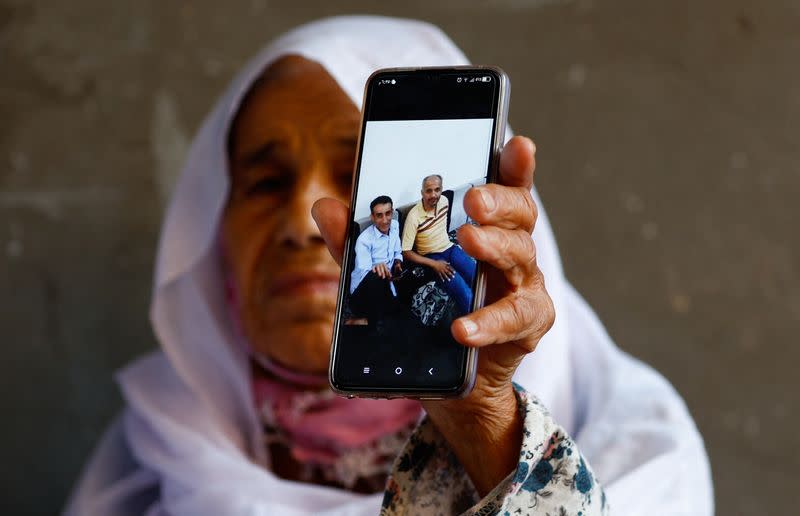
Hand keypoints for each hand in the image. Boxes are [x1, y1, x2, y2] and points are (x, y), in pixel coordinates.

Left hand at [312, 136, 551, 496]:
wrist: (449, 381)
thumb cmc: (424, 314)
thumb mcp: (384, 274)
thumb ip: (359, 242)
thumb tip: (324, 207)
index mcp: (482, 226)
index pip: (502, 186)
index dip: (513, 164)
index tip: (516, 143)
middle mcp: (509, 249)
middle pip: (520, 213)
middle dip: (500, 199)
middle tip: (474, 198)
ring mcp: (522, 286)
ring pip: (522, 256)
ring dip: (495, 246)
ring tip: (469, 240)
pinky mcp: (525, 326)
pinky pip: (517, 318)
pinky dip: (490, 322)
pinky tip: (463, 328)